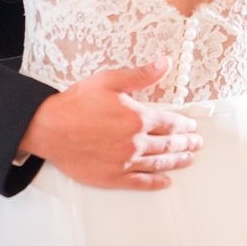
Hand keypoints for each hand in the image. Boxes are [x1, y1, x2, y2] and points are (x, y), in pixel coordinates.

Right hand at [18, 59, 202, 190]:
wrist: (50, 129)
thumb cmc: (76, 103)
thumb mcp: (109, 80)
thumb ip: (141, 75)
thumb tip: (165, 63)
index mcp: (137, 118)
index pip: (169, 122)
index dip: (184, 125)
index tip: (192, 126)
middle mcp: (135, 142)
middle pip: (168, 144)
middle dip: (185, 143)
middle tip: (196, 143)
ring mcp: (125, 162)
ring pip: (158, 163)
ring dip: (176, 161)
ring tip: (188, 160)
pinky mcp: (113, 176)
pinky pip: (141, 182)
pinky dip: (156, 182)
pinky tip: (165, 181)